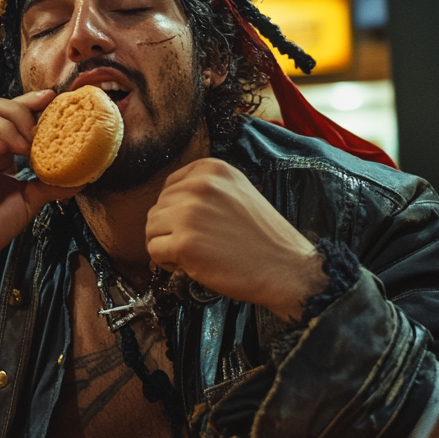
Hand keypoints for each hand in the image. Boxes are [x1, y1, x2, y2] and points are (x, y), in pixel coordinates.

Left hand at [145, 159, 326, 321]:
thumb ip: (206, 189)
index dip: (176, 211)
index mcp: (212, 169)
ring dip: (166, 245)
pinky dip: (167, 263)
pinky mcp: (185, 243)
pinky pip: (154, 251)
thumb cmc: (263, 238)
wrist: (286, 268)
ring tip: (194, 255)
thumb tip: (169, 202)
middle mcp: (199, 186)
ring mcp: (190, 214)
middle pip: (157, 207)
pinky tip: (190, 265)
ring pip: (151, 229)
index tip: (194, 225)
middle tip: (197, 244)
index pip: (169, 186)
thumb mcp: (238, 192)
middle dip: (170, 230)